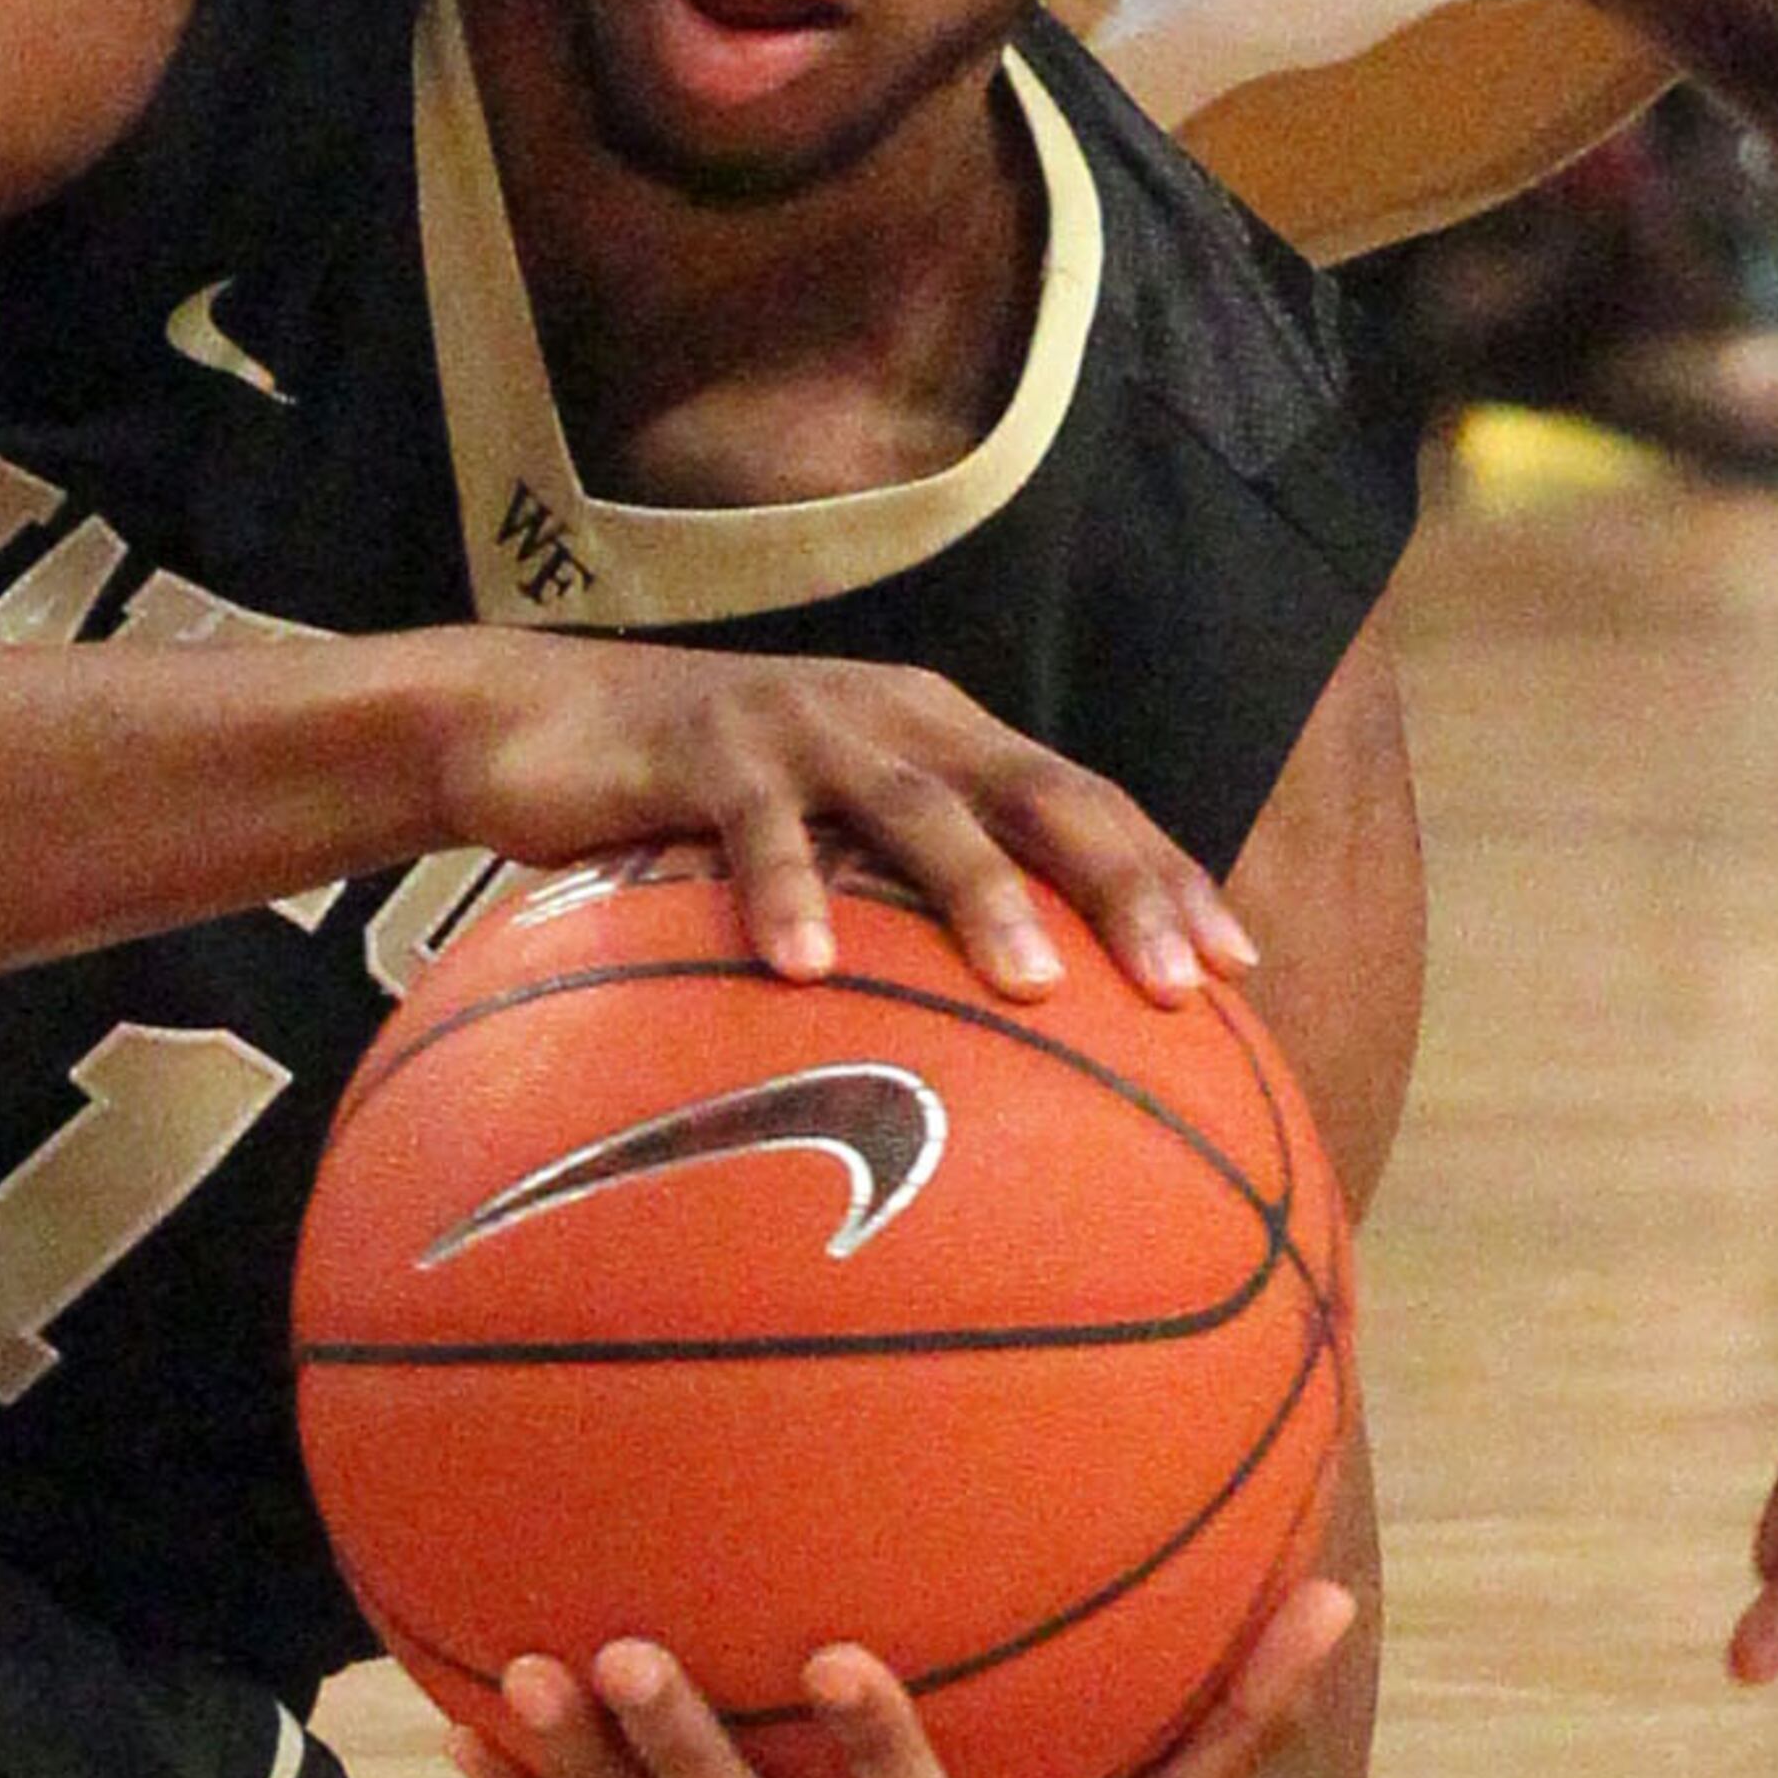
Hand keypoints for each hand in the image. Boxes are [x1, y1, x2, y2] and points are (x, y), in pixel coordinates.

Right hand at [429, 629, 1259, 1005]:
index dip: (1166, 874)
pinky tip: (807, 973)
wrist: (532, 720)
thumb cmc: (698, 812)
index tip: (1245, 971)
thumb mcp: (819, 849)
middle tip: (1185, 987)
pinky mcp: (703, 747)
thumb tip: (1000, 1061)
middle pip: (1036, 793)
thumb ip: (899, 916)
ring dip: (980, 893)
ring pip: (917, 805)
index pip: (1084, 800)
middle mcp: (895, 716)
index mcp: (942, 737)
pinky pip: (757, 824)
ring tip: (1033, 986)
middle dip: (1119, 884)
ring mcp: (801, 724)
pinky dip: (789, 891)